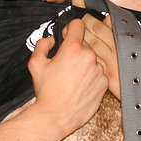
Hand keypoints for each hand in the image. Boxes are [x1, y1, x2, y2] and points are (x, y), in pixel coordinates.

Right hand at [28, 19, 106, 136]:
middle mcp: (89, 56)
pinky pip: (98, 72)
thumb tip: (51, 40)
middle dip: (75, 50)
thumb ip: (43, 44)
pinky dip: (91, 76)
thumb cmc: (46, 92)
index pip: (78, 24)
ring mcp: (99, 70)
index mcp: (73, 48)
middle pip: (84, 43)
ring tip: (72, 78)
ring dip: (84, 63)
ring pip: (92, 58)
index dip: (70, 29)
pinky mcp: (104, 82)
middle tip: (65, 64)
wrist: (56, 116)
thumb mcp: (36, 64)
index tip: (66, 37)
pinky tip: (80, 85)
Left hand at [83, 16, 140, 110]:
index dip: (103, 21)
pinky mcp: (111, 80)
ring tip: (77, 35)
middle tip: (83, 20)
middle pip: (98, 32)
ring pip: (92, 47)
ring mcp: (113, 65)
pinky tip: (82, 56)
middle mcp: (120, 50)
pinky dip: (88, 58)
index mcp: (132, 39)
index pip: (111, 25)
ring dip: (84, 39)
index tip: (98, 19)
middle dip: (88, 24)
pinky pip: (95, 65)